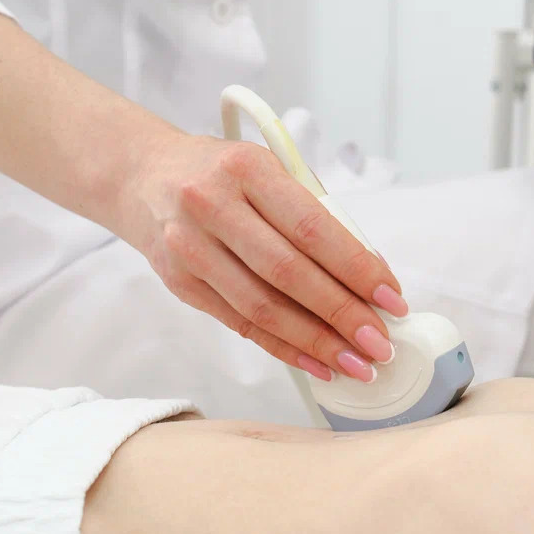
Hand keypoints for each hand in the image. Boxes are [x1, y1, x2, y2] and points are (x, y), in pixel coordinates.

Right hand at [119, 132, 408, 382]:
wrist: (141, 176)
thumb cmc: (223, 172)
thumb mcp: (268, 170)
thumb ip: (313, 214)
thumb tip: (370, 273)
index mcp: (247, 169)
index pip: (312, 227)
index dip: (356, 267)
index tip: (392, 297)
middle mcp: (212, 206)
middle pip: (288, 273)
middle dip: (342, 315)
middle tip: (381, 344)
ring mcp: (190, 249)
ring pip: (262, 308)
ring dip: (316, 343)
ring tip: (358, 364)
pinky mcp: (180, 283)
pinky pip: (241, 324)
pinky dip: (284, 348)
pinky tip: (318, 363)